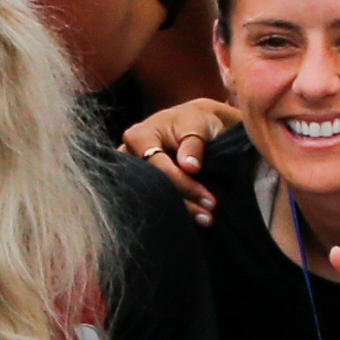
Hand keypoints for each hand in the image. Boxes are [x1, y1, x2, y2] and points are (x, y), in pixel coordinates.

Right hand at [121, 97, 241, 219]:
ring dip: (181, 211)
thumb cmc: (196, 121)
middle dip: (182, 202)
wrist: (197, 125)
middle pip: (152, 186)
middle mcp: (130, 156)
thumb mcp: (198, 125)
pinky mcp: (142, 185)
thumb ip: (193, 145)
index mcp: (139, 136)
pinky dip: (177, 211)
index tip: (209, 199)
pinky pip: (155, 201)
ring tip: (206, 219)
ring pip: (152, 198)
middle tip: (208, 215)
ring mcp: (134, 173)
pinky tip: (196, 218)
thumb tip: (189, 167)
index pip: (158, 167)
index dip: (183, 184)